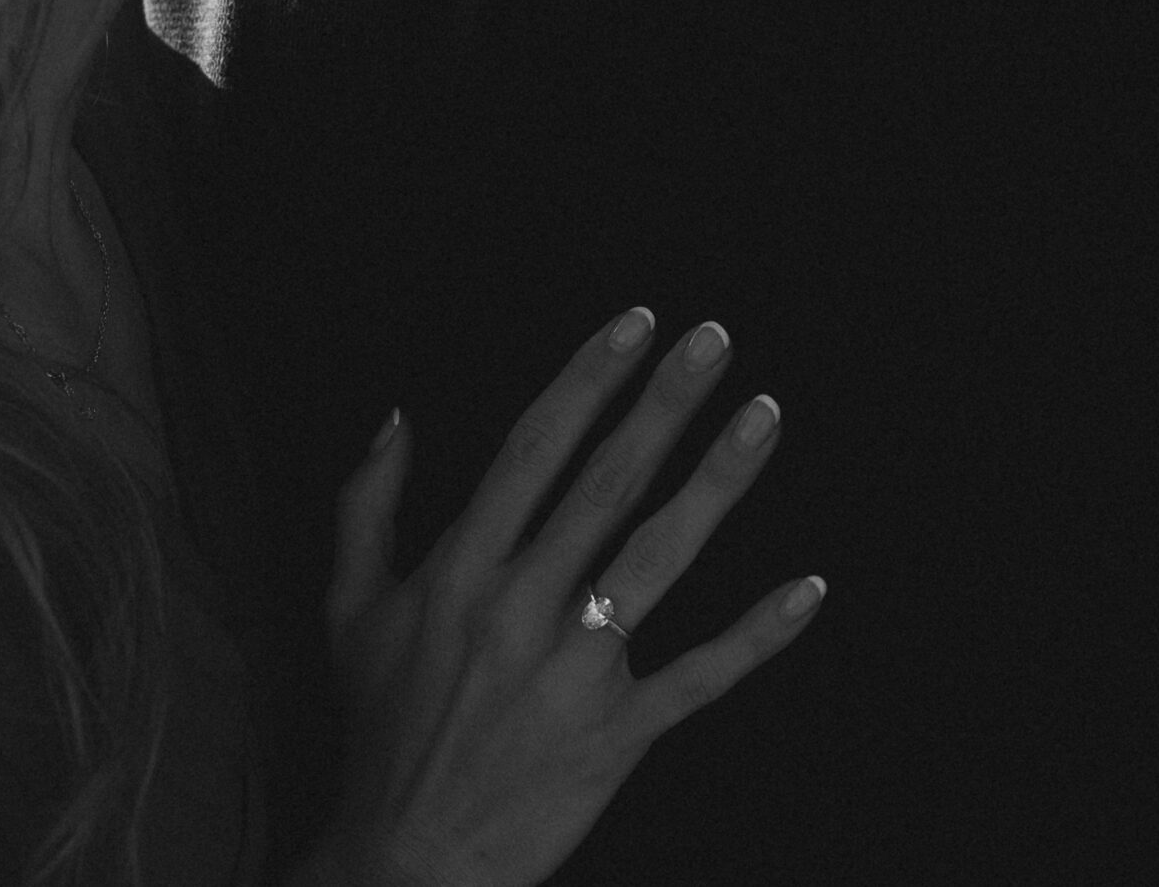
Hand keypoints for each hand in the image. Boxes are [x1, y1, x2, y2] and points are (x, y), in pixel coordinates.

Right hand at [311, 308, 822, 886]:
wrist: (405, 860)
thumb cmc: (380, 731)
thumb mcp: (348, 611)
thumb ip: (368, 506)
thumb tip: (398, 418)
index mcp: (459, 570)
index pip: (534, 450)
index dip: (588, 380)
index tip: (635, 325)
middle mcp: (520, 607)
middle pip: (607, 483)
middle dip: (664, 403)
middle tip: (715, 337)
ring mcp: (575, 671)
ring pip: (660, 556)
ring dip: (719, 482)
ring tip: (764, 415)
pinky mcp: (618, 734)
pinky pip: (701, 675)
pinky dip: (759, 633)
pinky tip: (810, 588)